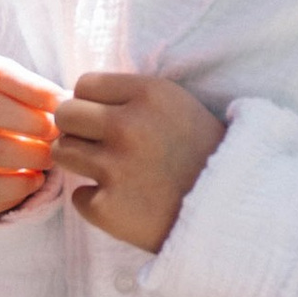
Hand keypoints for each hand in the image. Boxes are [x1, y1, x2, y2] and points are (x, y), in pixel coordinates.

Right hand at [0, 58, 62, 219]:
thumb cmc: (5, 116)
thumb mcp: (16, 96)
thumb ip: (39, 96)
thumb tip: (71, 103)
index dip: (34, 88)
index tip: (63, 103)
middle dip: (30, 121)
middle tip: (56, 133)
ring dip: (30, 154)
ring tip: (51, 157)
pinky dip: (17, 184)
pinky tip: (35, 179)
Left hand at [56, 70, 226, 253]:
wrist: (234, 212)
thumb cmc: (203, 156)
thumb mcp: (178, 107)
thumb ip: (131, 98)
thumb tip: (76, 99)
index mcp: (149, 94)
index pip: (85, 84)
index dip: (93, 103)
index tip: (108, 119)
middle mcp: (129, 126)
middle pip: (66, 114)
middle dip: (78, 129)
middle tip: (99, 146)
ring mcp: (116, 169)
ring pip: (63, 152)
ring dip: (81, 163)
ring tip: (112, 172)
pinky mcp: (109, 209)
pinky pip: (78, 196)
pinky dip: (97, 202)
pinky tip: (125, 202)